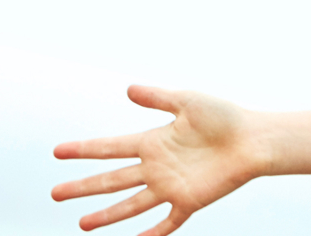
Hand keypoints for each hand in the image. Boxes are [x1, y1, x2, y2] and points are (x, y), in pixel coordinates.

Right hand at [51, 85, 271, 235]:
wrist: (255, 140)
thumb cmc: (225, 117)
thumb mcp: (188, 102)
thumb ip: (158, 97)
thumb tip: (128, 89)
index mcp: (153, 141)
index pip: (110, 148)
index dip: (83, 150)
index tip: (57, 152)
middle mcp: (157, 166)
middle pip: (112, 179)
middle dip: (83, 187)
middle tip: (55, 194)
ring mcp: (171, 186)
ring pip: (131, 204)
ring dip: (106, 215)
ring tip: (82, 224)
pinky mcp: (190, 201)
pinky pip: (168, 222)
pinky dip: (152, 234)